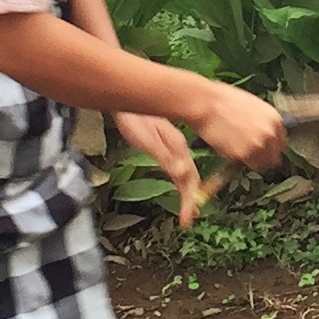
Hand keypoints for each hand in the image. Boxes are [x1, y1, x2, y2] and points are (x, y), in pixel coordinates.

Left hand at [113, 111, 203, 225]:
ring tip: (187, 206)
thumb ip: (166, 156)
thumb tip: (181, 175)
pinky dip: (181, 177)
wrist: (128, 99)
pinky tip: (180, 181)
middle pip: (190, 177)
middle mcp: (178, 147)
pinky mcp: (164, 142)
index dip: (188, 200)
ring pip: (186, 170)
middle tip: (188, 219)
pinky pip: (179, 163)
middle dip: (190, 199)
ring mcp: (173, 145)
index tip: (188, 219)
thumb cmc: (134, 117)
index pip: (188, 179)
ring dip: (188, 190)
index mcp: (178, 147)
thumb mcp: (148, 139)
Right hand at [191, 82, 288, 173]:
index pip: (281, 144)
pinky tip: (229, 149)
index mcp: (275, 120)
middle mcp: (271, 134)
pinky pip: (244, 165)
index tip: (264, 149)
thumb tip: (265, 134)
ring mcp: (259, 146)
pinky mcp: (244, 155)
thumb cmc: (224, 101)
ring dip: (251, 162)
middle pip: (274, 158)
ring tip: (238, 151)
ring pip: (261, 165)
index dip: (271, 147)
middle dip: (263, 157)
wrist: (207, 103)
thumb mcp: (253, 107)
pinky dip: (238, 162)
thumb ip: (263, 123)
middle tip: (250, 154)